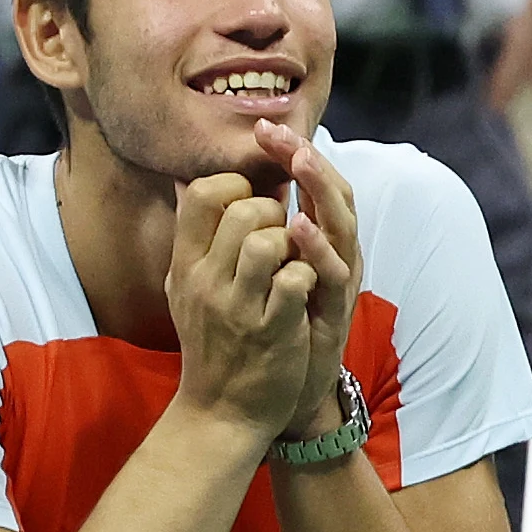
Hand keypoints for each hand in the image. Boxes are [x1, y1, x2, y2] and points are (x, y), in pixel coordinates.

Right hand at [169, 171, 317, 437]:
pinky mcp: (273, 330)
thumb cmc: (211, 344)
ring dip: (293, 243)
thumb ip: (190, 238)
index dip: (235, 187)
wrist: (221, 413)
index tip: (251, 207)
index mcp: (184, 265)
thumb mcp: (184, 289)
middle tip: (282, 236)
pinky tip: (304, 288)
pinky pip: (295, 279)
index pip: (201, 194)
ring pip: (269, 241)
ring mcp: (239, 307)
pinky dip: (308, 274)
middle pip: (243, 210)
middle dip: (274, 213)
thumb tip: (185, 183)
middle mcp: (206, 282)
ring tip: (292, 261)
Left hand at [253, 120, 363, 440]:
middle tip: (284, 134)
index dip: (292, 152)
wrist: (261, 402)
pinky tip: (298, 229)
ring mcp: (337, 284)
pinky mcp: (334, 313)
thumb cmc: (257, 334)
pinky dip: (316, 250)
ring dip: (319, 191)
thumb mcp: (243, 275)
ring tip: (299, 163)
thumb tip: (190, 186)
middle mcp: (332, 256)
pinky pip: (332, 275)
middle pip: (333, 192)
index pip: (311, 182)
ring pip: (341, 226)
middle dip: (308, 159)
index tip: (264, 128)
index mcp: (312, 242)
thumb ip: (231, 233)